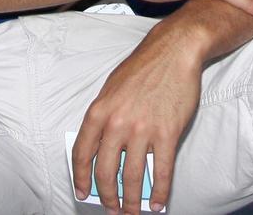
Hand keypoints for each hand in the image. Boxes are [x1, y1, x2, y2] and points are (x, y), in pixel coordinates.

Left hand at [72, 21, 202, 212]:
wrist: (172, 53)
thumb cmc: (140, 70)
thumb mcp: (111, 90)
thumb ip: (104, 120)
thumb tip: (102, 154)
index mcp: (99, 111)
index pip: (82, 153)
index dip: (80, 178)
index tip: (82, 193)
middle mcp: (117, 123)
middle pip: (106, 171)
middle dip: (107, 197)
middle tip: (111, 209)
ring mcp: (142, 129)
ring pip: (133, 177)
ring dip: (132, 201)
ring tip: (132, 213)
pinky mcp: (167, 133)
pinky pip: (162, 172)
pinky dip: (160, 193)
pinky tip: (157, 204)